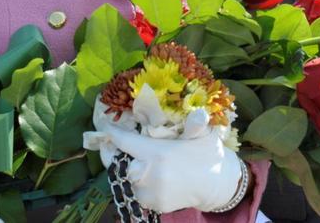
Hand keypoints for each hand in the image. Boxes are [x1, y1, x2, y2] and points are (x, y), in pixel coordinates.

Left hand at [105, 125, 243, 212]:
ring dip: (128, 169)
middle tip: (112, 145)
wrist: (217, 185)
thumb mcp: (203, 135)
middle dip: (114, 154)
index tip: (103, 126)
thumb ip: (196, 124)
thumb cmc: (207, 155)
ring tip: (134, 159)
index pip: (126, 142)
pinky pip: (138, 192)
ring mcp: (151, 192)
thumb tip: (200, 114)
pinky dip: (139, 184)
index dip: (112, 133)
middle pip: (118, 164)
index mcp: (158, 153)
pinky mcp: (154, 205)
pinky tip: (148, 174)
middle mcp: (150, 174)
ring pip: (127, 179)